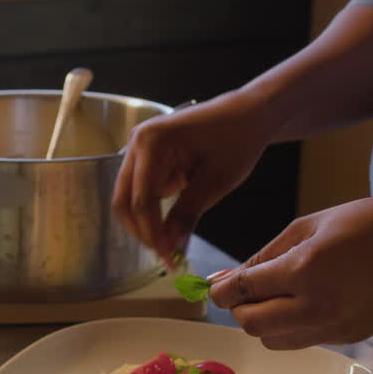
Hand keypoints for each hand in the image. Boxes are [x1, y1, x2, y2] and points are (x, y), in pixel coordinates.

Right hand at [112, 92, 279, 266]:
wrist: (248, 113)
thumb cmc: (238, 138)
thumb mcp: (216, 181)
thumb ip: (188, 214)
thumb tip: (171, 249)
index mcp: (152, 141)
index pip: (141, 200)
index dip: (152, 233)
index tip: (168, 259)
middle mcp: (136, 141)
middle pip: (124, 200)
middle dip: (143, 231)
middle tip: (166, 255)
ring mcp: (138, 148)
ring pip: (129, 198)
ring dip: (147, 221)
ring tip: (172, 241)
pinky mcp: (146, 157)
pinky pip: (141, 190)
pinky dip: (154, 208)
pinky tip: (175, 217)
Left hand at [209, 196, 372, 348]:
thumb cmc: (370, 223)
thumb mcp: (310, 225)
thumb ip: (264, 255)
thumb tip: (225, 279)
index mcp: (305, 270)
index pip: (243, 292)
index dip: (221, 290)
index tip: (218, 285)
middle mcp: (316, 307)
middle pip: (250, 325)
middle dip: (240, 309)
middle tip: (248, 289)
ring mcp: (333, 328)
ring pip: (272, 341)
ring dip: (263, 322)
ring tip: (279, 295)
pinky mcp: (346, 339)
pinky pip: (300, 341)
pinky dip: (289, 326)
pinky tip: (305, 301)